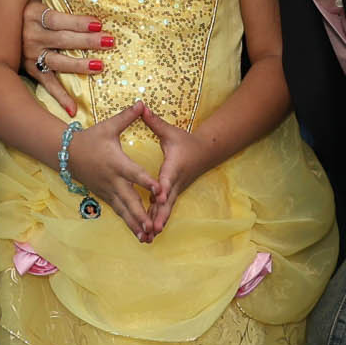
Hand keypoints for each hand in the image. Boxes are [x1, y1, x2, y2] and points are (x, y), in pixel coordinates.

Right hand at [21, 0, 107, 116]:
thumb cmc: (22, 11)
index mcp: (32, 16)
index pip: (58, 20)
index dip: (77, 22)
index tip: (98, 23)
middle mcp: (30, 37)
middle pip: (62, 40)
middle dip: (87, 41)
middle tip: (109, 42)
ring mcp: (30, 56)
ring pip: (57, 62)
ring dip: (78, 65)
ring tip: (100, 66)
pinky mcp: (31, 71)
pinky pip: (47, 84)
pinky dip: (59, 97)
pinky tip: (74, 108)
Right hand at [65, 102, 157, 240]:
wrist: (67, 153)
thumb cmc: (90, 138)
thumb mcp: (109, 126)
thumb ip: (127, 117)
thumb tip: (142, 103)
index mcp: (116, 163)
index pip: (134, 173)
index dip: (147, 182)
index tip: (160, 191)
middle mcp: (113, 180)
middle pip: (129, 199)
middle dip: (141, 214)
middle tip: (153, 226)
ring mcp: (108, 191)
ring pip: (124, 210)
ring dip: (135, 224)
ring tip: (148, 237)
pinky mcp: (105, 196)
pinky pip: (119, 212)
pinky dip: (129, 223)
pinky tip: (139, 234)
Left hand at [139, 105, 211, 233]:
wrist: (204, 152)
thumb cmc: (184, 141)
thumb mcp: (170, 132)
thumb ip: (154, 122)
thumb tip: (141, 107)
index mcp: (174, 166)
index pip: (168, 179)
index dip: (163, 188)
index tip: (159, 198)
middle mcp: (175, 182)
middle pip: (167, 201)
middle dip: (160, 215)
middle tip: (152, 228)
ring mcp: (175, 191)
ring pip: (166, 210)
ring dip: (158, 223)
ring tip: (148, 237)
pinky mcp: (173, 196)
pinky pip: (164, 210)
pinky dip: (157, 221)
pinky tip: (149, 234)